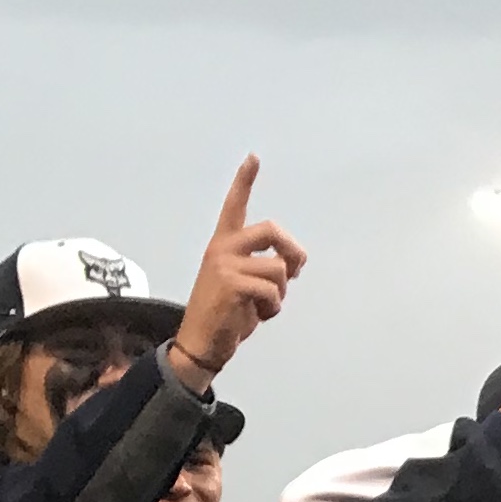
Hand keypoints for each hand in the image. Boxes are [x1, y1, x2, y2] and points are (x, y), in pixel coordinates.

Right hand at [170, 157, 305, 382]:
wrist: (202, 343)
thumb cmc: (227, 315)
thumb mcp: (248, 286)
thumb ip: (266, 268)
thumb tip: (293, 265)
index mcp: (224, 244)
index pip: (234, 206)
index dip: (244, 181)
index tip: (254, 157)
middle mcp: (222, 248)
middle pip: (273, 230)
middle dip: (294, 251)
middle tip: (297, 271)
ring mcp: (224, 264)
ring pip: (279, 270)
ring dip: (281, 294)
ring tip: (261, 307)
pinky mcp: (231, 283)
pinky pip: (273, 291)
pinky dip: (273, 309)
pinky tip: (255, 317)